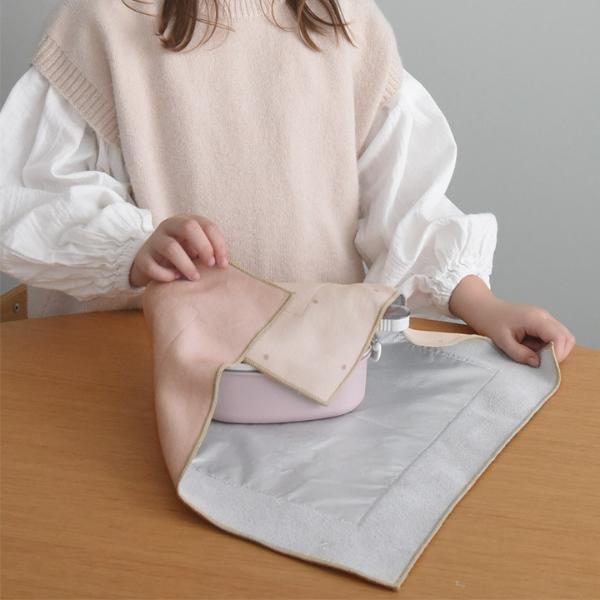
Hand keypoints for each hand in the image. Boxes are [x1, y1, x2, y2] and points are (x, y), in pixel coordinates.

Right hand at [129, 214, 228, 287]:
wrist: (150, 264)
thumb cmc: (182, 257)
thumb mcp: (197, 250)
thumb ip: (210, 252)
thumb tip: (224, 263)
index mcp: (187, 222)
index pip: (207, 225)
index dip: (218, 244)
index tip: (223, 264)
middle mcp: (170, 226)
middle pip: (188, 226)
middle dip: (204, 246)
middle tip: (211, 265)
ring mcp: (154, 240)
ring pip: (170, 247)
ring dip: (186, 264)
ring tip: (195, 278)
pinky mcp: (142, 257)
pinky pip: (153, 266)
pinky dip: (166, 275)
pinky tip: (175, 279)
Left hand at [448, 275, 574, 365]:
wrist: (483, 308)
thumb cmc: (490, 321)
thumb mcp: (502, 341)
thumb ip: (520, 353)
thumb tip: (537, 363)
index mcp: (535, 318)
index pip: (559, 337)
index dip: (558, 354)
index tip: (546, 365)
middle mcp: (544, 316)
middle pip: (567, 337)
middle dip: (559, 353)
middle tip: (542, 362)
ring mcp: (543, 318)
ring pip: (562, 336)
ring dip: (553, 349)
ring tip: (533, 353)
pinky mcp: (541, 321)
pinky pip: (552, 335)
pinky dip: (546, 345)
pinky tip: (530, 347)